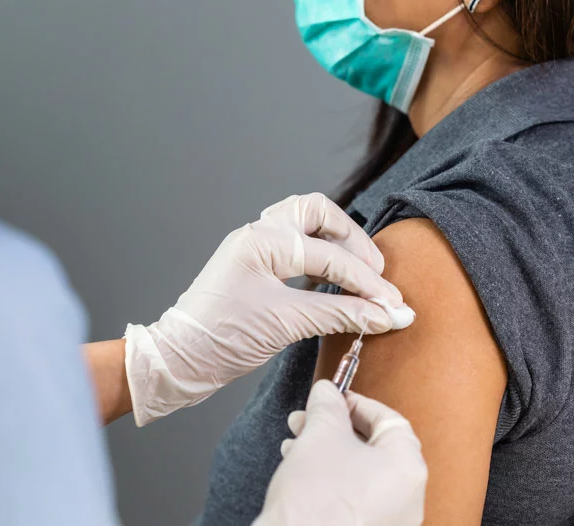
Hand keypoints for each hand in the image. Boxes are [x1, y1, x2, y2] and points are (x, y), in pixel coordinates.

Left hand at [124, 193, 411, 425]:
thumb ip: (341, 315)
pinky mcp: (254, 267)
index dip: (367, 283)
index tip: (394, 306)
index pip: (329, 255)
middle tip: (375, 274)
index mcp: (261, 241)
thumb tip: (387, 315)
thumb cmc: (221, 338)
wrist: (179, 359)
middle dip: (352, 240)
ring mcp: (253, 248)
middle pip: (317, 213)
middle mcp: (257, 235)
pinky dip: (320, 259)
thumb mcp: (286, 323)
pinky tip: (334, 282)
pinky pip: (295, 248)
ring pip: (304, 224)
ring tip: (360, 274)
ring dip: (336, 244)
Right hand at [254, 380, 426, 525]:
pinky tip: (302, 472)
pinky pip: (354, 497)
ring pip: (361, 473)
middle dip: (335, 427)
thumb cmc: (316, 501)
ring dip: (328, 452)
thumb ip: (327, 406)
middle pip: (374, 447)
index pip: (390, 420)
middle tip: (308, 418)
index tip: (333, 397)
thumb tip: (327, 392)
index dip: (357, 403)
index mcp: (408, 469)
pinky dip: (330, 479)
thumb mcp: (319, 435)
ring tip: (296, 444)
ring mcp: (389, 521)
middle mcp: (407, 500)